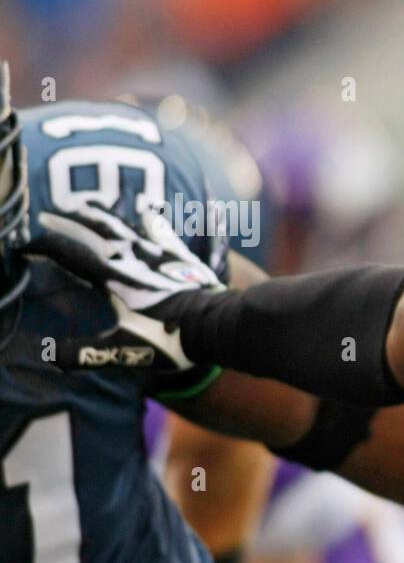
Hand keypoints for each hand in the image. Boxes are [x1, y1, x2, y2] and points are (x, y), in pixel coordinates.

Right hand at [27, 204, 222, 370]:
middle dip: (70, 221)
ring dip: (104, 216)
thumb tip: (49, 356)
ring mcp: (159, 256)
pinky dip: (154, 222)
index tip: (27, 246)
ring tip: (89, 206)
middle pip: (95, 231)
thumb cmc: (170, 339)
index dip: (45, 247)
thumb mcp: (123, 351)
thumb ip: (85, 354)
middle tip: (51, 212)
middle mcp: (133, 259)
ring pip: (126, 227)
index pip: (70, 255)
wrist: (217, 326)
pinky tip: (150, 212)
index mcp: (113, 279)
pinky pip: (164, 234)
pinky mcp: (181, 259)